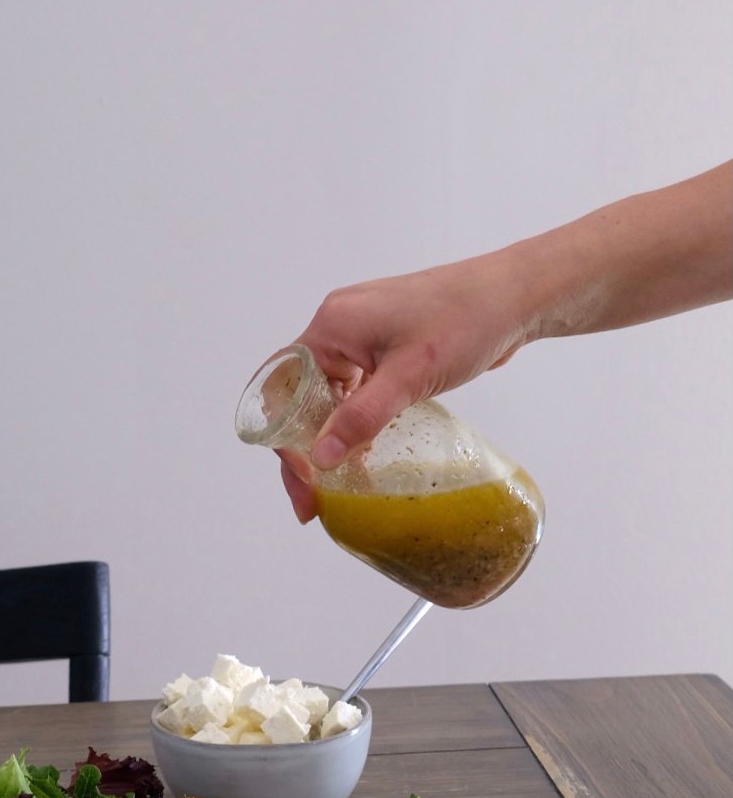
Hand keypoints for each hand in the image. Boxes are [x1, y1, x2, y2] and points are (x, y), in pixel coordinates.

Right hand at [279, 252, 532, 521]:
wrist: (513, 296)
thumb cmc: (465, 320)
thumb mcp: (410, 375)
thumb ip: (362, 417)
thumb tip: (321, 459)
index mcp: (333, 325)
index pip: (284, 388)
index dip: (285, 440)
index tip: (305, 484)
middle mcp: (339, 327)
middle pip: (301, 396)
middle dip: (304, 450)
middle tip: (314, 500)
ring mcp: (362, 337)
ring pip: (328, 396)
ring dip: (329, 438)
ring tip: (335, 486)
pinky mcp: (385, 347)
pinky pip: (354, 390)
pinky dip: (354, 422)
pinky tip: (362, 454)